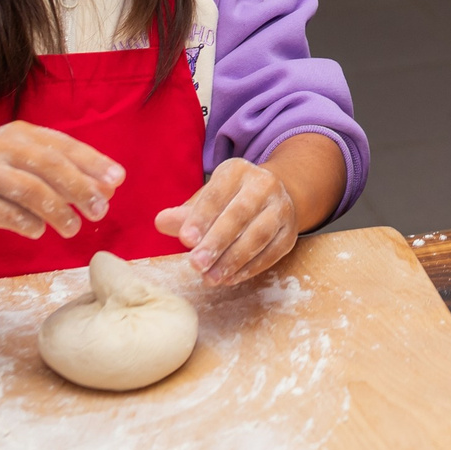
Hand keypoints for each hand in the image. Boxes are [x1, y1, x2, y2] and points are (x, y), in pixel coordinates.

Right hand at [0, 120, 122, 237]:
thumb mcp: (24, 158)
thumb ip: (63, 168)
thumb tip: (109, 185)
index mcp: (22, 133)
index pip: (64, 146)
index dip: (93, 164)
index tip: (116, 182)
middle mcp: (3, 148)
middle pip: (51, 167)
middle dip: (80, 189)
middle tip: (100, 209)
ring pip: (31, 191)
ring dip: (58, 212)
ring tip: (74, 228)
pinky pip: (6, 214)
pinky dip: (28, 223)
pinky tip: (39, 231)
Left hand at [156, 157, 300, 285]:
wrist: (275, 196)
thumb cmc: (230, 200)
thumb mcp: (207, 199)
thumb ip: (185, 214)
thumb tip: (162, 222)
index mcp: (237, 171)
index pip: (218, 194)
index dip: (202, 217)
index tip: (185, 239)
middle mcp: (263, 185)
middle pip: (240, 214)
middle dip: (217, 241)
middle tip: (196, 264)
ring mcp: (280, 208)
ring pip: (258, 235)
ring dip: (233, 259)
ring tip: (210, 278)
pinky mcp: (289, 233)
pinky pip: (271, 252)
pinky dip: (250, 268)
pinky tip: (229, 278)